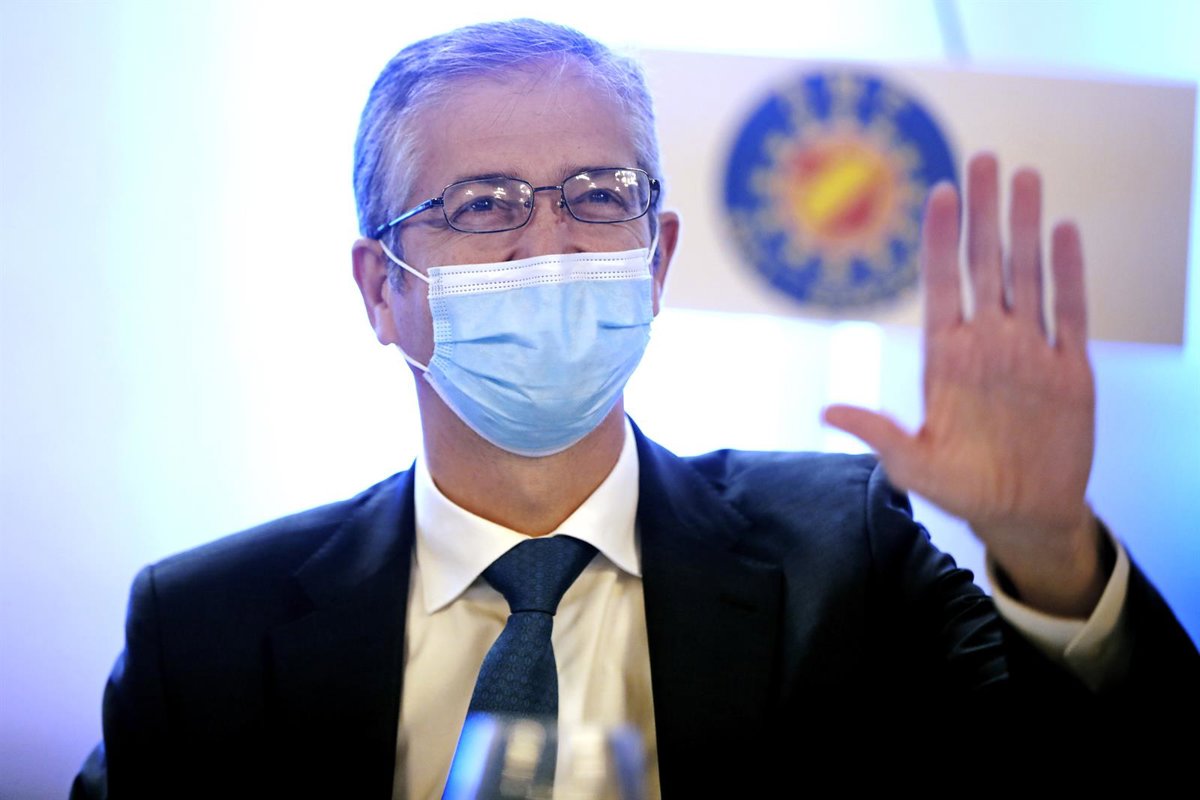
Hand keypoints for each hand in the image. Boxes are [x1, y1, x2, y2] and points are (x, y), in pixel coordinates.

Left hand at [824, 153, 1104, 617]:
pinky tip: (1063, 232)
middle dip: (984, 212)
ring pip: (1028, 275)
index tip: (939, 193)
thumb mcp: (913, 466)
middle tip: (984, 158)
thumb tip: (827, 413)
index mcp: (945, 357)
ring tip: (1025, 177)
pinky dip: (1068, 273)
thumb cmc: (962, 489)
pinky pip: (1070, 313)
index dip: (939, 238)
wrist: (1022, 514)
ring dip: (1026, 227)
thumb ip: (880, 434)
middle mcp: (986, 343)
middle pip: (984, 264)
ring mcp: (1028, 351)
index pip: (940, 283)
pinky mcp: (1069, 369)